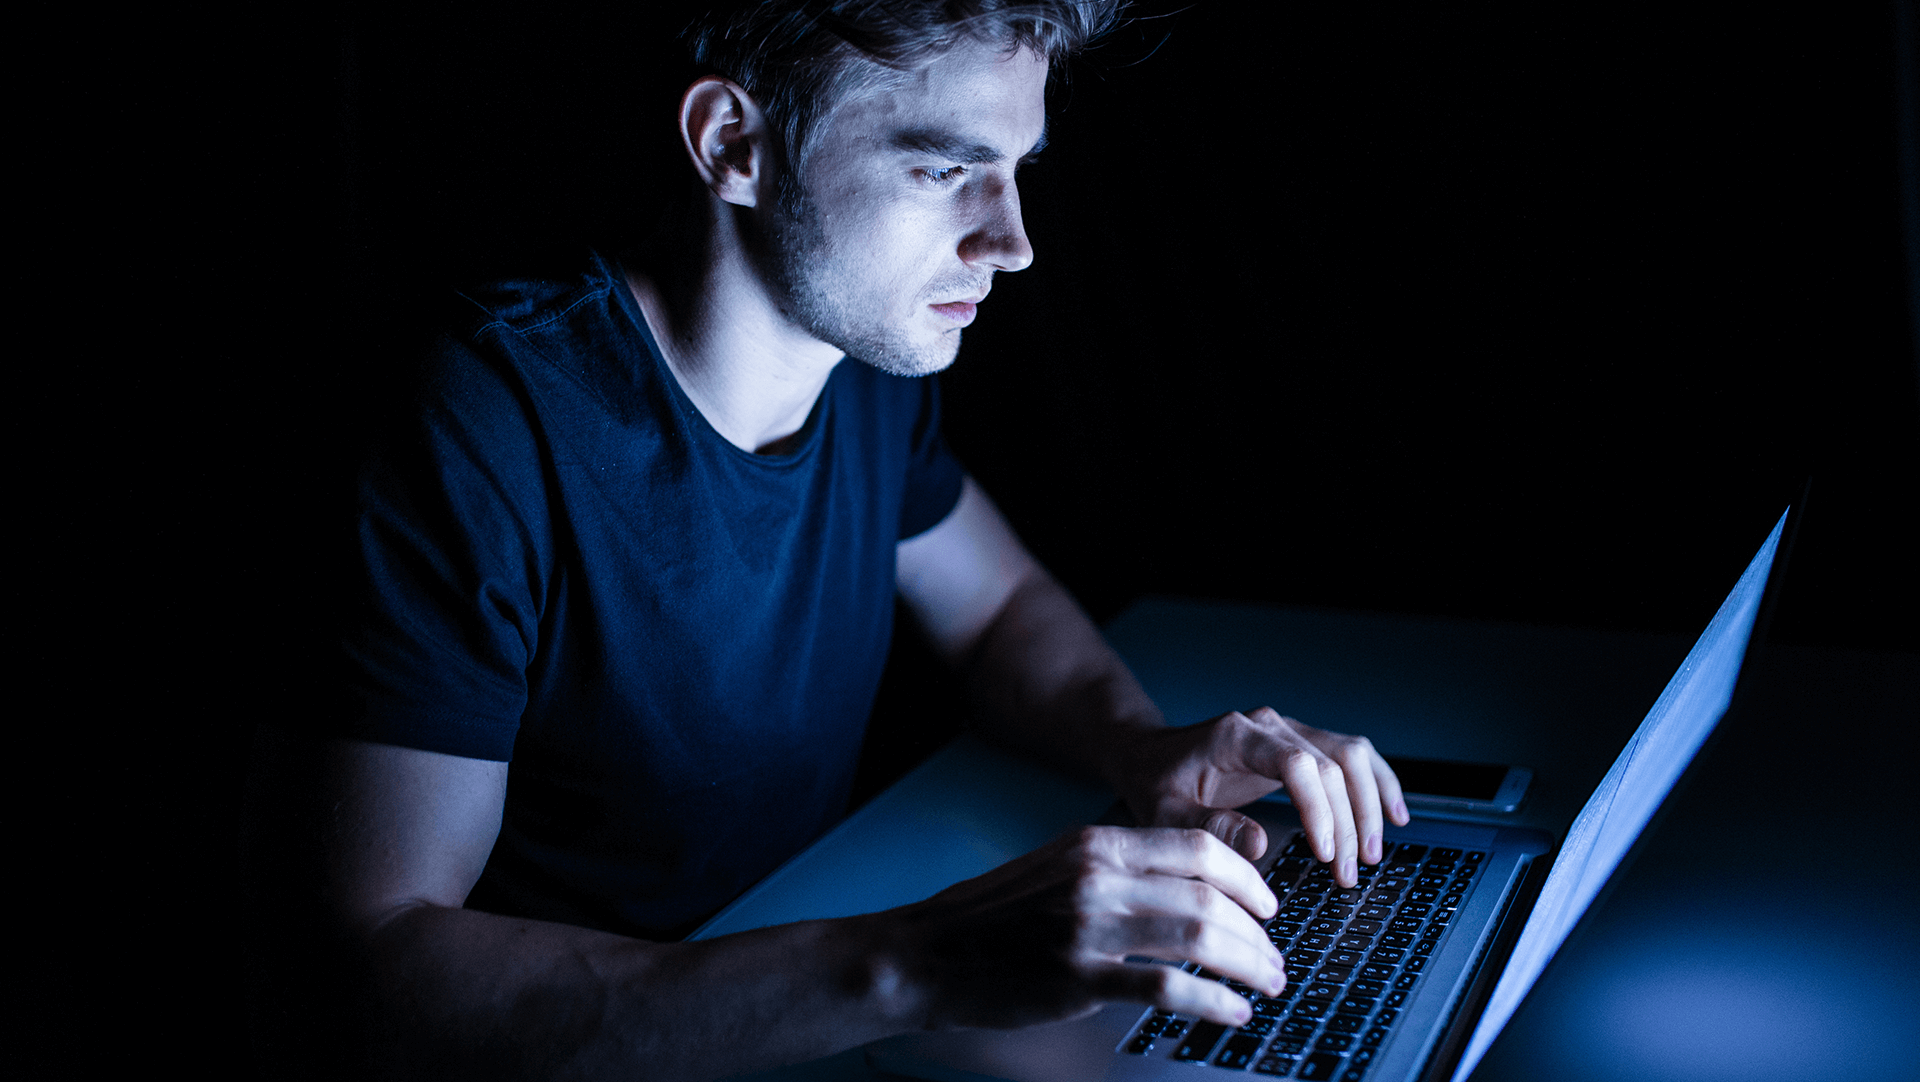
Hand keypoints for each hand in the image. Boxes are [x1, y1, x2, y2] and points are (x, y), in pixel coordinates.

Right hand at [890, 826, 1286, 1029]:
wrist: (927, 953)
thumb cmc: (994, 917)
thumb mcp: (1059, 867)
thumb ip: (1120, 869)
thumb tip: (1193, 888)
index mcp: (1096, 844)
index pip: (1200, 847)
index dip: (1249, 878)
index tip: (1269, 905)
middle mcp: (1097, 876)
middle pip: (1210, 895)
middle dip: (1259, 932)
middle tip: (1276, 957)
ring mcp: (1087, 926)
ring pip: (1199, 936)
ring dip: (1248, 964)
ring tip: (1268, 984)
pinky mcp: (1078, 977)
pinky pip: (1167, 987)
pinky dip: (1214, 1001)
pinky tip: (1233, 1012)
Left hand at [1117, 708, 1408, 887]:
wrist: (1149, 755)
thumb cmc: (1156, 783)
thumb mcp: (1166, 814)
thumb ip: (1209, 828)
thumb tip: (1259, 845)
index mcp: (1234, 736)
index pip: (1296, 763)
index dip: (1319, 808)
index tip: (1327, 854)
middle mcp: (1268, 725)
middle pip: (1331, 764)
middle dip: (1348, 823)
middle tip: (1350, 874)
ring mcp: (1288, 730)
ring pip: (1351, 757)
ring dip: (1370, 806)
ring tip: (1373, 855)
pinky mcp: (1301, 743)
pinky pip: (1352, 756)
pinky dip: (1378, 784)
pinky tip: (1396, 815)